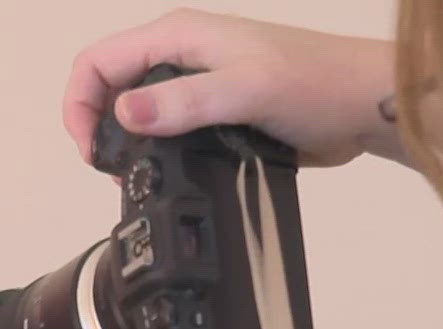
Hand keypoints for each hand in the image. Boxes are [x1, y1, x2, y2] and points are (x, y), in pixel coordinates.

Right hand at [63, 9, 398, 166]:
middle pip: (110, 88)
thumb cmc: (314, 85)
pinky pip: (167, 134)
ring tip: (135, 178)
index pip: (98, 61)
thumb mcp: (245, 91)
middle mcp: (180, 57)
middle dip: (98, 128)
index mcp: (177, 36)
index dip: (80, 104)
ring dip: (126, 146)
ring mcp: (197, 87)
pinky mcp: (214, 116)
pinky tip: (166, 178)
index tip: (90, 149)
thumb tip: (125, 115)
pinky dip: (155, 155)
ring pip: (136, 114)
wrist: (362, 106)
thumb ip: (184, 102)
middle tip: (113, 171)